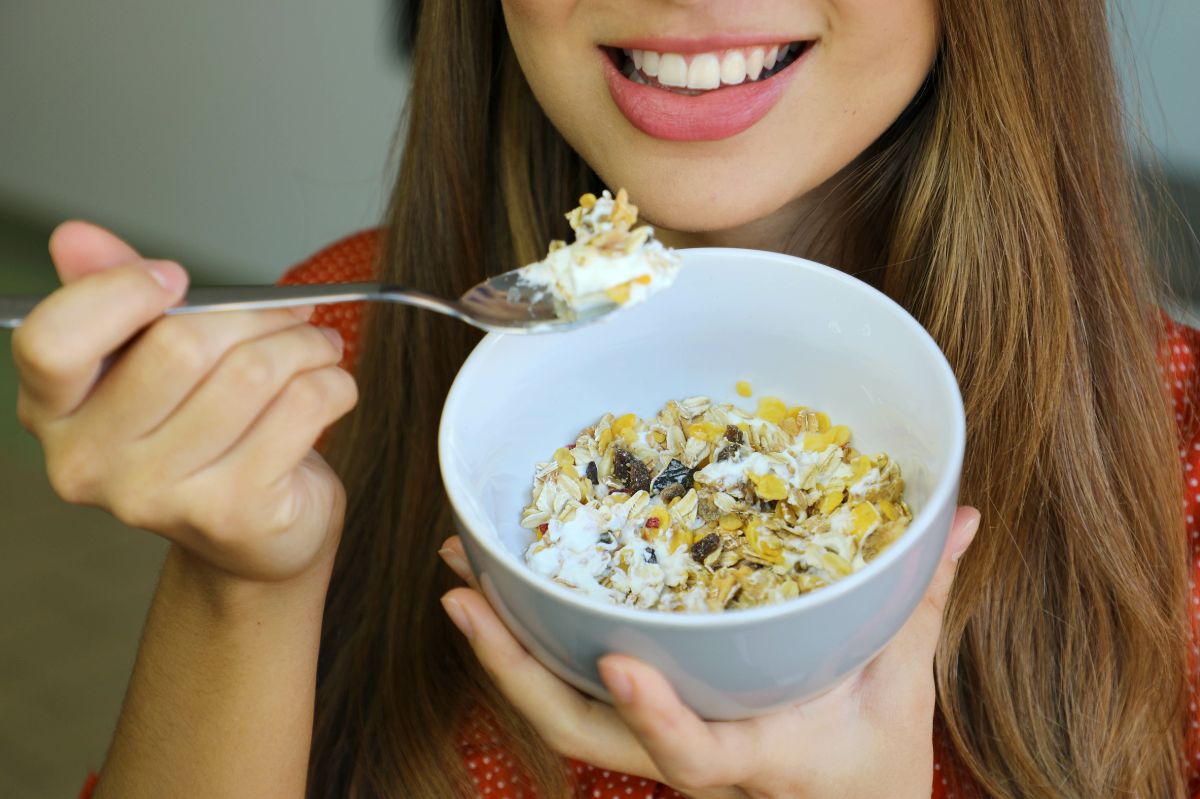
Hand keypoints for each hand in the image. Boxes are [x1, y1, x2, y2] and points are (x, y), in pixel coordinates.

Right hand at [12, 221, 357, 581]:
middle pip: (179, 347)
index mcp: (53, 411)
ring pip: (253, 373)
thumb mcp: (149, 359)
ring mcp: (158, 496)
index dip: (119, 294)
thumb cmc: (204, 433)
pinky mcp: (231, 512)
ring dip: (305, 346)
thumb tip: (76, 236)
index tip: (176, 279)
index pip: (53, 341)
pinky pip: (301, 409)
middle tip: (291, 317)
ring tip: (319, 348)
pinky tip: (330, 387)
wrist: (255, 536)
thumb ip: (112, 295)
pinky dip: (332, 384)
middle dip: (255, 316)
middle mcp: (89, 462)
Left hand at [438, 506, 979, 797]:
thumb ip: (920, 599)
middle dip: (511, 666)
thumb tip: (960, 516)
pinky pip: (574, 693)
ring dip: (503, 649)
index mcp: (754, 751)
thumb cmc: (871, 757)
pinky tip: (508, 593)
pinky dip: (533, 645)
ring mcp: (657, 741)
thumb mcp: (902, 683)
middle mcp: (690, 753)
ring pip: (562, 714)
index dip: (654, 717)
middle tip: (461, 589)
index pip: (691, 754)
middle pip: (581, 731)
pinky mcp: (645, 724)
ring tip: (460, 576)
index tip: (618, 664)